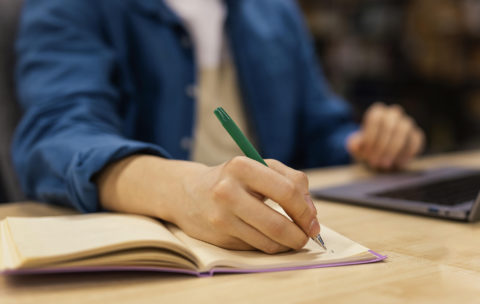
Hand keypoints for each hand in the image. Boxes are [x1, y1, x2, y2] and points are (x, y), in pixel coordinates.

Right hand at [177, 157, 317, 252]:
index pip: (286, 191)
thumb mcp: (260, 167)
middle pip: (277, 223)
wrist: (189, 193)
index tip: (313, 221)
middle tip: (307, 236)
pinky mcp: (219, 237)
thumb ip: (291, 181)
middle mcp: (227, 192)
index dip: (306, 210)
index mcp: (242, 167)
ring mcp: (221, 217)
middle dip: (300, 234)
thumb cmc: (233, 178)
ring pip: (268, 241)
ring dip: (288, 244)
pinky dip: (271, 246)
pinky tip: (271, 238)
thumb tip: (311, 213)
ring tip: (292, 238)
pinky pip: (256, 248)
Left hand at [346, 102, 424, 169]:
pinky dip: (408, 152)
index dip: (370, 137)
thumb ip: (354, 144)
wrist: (380, 157)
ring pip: (403, 130)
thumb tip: (356, 144)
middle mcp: (393, 114)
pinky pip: (416, 140)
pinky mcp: (416, 135)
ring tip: (385, 164)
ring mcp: (406, 123)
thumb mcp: (356, 148)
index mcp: (377, 113)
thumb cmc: (366, 150)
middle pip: (389, 124)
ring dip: (393, 149)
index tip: (366, 154)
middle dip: (381, 145)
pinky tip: (399, 164)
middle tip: (375, 162)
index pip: (375, 119)